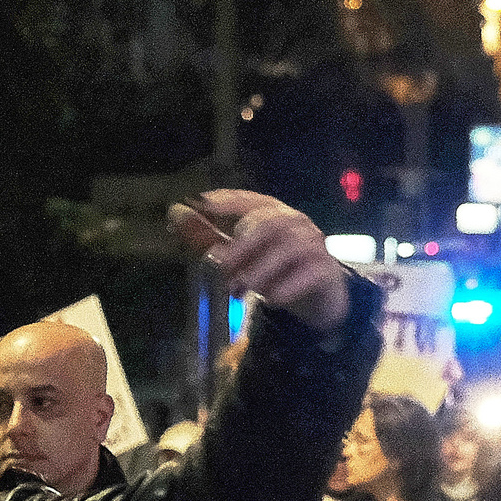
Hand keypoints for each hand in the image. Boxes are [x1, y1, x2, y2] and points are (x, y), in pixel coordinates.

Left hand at [167, 192, 350, 331]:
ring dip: (261, 268)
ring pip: (289, 248)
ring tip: (240, 288)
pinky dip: (287, 287)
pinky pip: (309, 274)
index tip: (200, 204)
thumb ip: (208, 236)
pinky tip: (270, 300)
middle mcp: (295, 224)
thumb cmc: (276, 271)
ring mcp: (313, 246)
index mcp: (273, 213)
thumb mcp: (240, 255)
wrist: (320, 298)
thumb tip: (175, 212)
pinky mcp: (325, 271)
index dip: (227, 200)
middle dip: (242, 244)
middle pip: (270, 223)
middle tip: (221, 266)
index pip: (251, 200)